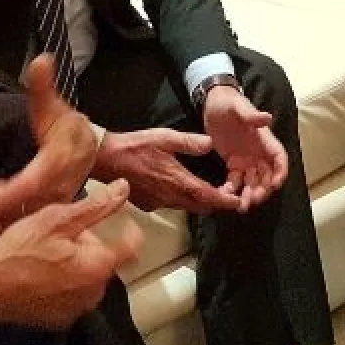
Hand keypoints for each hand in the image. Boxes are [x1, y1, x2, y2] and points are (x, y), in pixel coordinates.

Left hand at [0, 55, 97, 244]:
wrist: (88, 151)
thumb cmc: (67, 128)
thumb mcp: (55, 106)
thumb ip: (43, 87)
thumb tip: (39, 60)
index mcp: (57, 162)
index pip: (36, 181)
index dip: (14, 194)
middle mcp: (54, 188)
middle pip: (21, 204)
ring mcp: (47, 203)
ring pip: (17, 216)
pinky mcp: (39, 211)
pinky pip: (17, 221)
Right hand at [0, 178, 143, 330]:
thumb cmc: (20, 251)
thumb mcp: (56, 220)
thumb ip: (95, 207)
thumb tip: (123, 188)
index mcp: (98, 267)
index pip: (132, 246)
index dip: (125, 229)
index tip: (110, 222)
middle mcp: (94, 294)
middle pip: (104, 261)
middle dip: (87, 247)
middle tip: (59, 236)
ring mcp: (76, 310)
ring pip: (86, 279)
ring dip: (74, 266)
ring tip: (45, 254)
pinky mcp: (59, 321)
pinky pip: (70, 296)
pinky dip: (61, 285)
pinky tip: (38, 275)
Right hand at [92, 127, 242, 213]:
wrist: (106, 159)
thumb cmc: (135, 146)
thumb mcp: (165, 137)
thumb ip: (190, 142)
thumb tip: (210, 144)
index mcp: (177, 180)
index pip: (207, 196)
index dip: (224, 201)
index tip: (238, 204)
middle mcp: (169, 196)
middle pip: (199, 206)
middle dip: (214, 203)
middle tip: (226, 196)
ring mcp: (158, 203)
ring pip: (185, 207)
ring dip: (197, 201)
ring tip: (207, 192)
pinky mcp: (148, 204)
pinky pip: (170, 205)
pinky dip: (180, 199)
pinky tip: (178, 188)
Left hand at [201, 86, 286, 212]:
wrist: (212, 104)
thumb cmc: (228, 103)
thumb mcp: (238, 106)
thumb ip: (251, 115)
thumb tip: (267, 118)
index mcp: (265, 140)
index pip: (279, 158)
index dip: (280, 172)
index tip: (275, 185)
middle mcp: (258, 153)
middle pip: (267, 176)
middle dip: (262, 190)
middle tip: (252, 200)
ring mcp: (246, 160)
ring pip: (252, 182)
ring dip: (249, 194)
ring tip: (241, 207)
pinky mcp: (233, 164)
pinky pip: (235, 181)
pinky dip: (232, 189)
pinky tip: (224, 195)